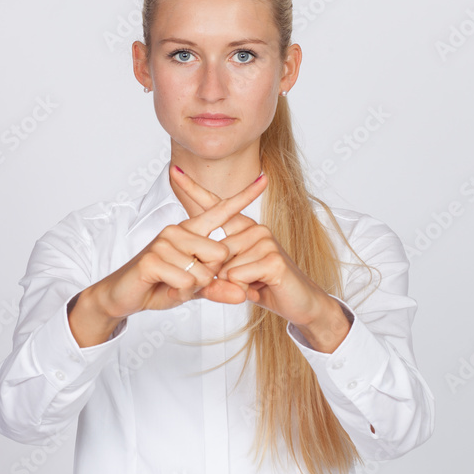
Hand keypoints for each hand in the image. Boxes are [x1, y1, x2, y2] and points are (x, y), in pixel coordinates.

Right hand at [85, 170, 267, 320]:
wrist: (123, 296)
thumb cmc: (159, 286)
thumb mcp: (194, 288)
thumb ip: (219, 288)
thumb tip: (243, 295)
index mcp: (190, 231)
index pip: (221, 211)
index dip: (244, 196)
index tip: (264, 178)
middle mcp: (177, 230)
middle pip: (220, 254)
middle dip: (209, 277)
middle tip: (185, 281)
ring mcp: (163, 241)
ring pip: (204, 272)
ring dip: (192, 288)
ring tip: (172, 285)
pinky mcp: (153, 258)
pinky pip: (187, 281)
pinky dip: (180, 293)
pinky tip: (164, 289)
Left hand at [170, 165, 341, 330]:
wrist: (299, 302)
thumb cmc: (265, 286)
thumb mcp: (235, 275)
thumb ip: (216, 267)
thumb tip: (197, 268)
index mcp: (244, 228)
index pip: (216, 206)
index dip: (193, 189)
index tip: (174, 170)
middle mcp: (255, 228)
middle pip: (214, 252)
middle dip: (220, 276)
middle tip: (245, 282)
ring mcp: (265, 241)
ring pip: (224, 266)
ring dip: (234, 284)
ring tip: (255, 284)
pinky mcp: (273, 259)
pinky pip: (237, 276)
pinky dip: (243, 289)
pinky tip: (261, 287)